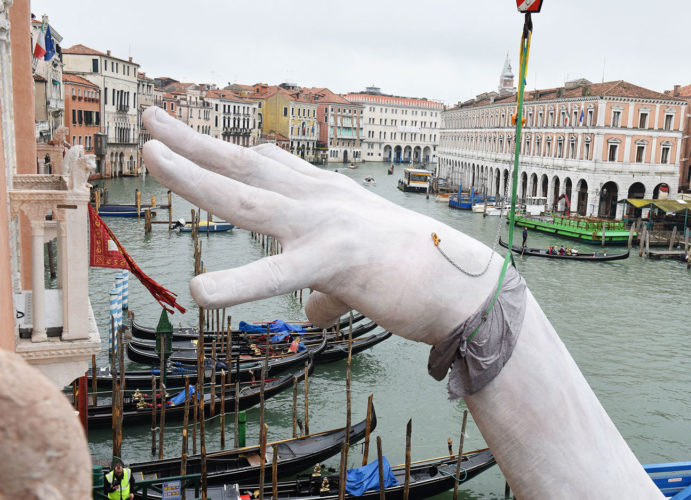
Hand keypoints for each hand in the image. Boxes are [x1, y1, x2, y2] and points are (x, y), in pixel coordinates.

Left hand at [142, 107, 502, 342]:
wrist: (461, 286)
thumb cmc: (412, 275)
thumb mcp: (357, 274)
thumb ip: (326, 288)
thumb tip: (313, 312)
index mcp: (325, 197)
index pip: (268, 166)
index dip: (226, 153)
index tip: (193, 139)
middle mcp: (320, 199)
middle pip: (245, 165)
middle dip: (193, 143)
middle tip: (149, 118)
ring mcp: (325, 223)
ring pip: (247, 197)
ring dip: (195, 174)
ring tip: (151, 152)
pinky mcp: (336, 259)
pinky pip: (280, 275)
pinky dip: (239, 284)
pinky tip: (202, 296)